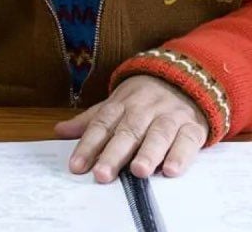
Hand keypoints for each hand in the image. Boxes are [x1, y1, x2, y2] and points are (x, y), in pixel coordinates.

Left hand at [54, 76, 207, 183]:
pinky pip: (187, 140)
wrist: (186, 78)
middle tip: (103, 174)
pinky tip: (171, 170)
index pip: (102, 125)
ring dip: (149, 153)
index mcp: (122, 104)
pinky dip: (180, 155)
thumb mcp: (116, 104)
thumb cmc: (144, 99)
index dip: (88, 145)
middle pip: (128, 131)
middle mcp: (145, 110)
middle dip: (115, 153)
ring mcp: (170, 117)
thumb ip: (91, 121)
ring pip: (159, 134)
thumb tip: (59, 131)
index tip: (76, 166)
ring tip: (139, 171)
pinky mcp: (193, 127)